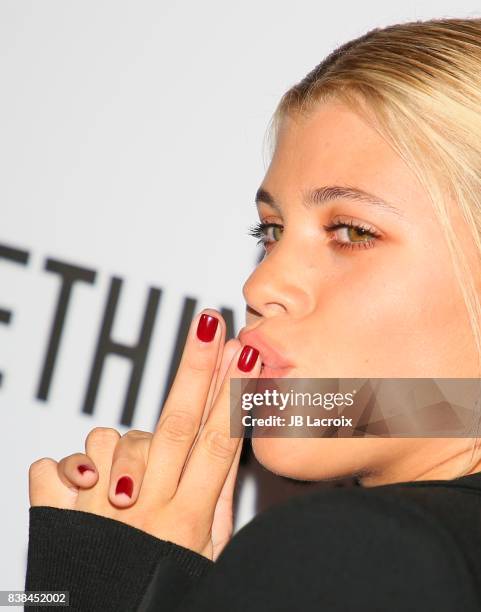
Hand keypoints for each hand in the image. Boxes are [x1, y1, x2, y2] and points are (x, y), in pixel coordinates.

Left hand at [28, 309, 260, 559]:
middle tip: (208, 325)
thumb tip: (226, 446)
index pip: (216, 445)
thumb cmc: (161, 596)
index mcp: (186, 522)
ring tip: (124, 484)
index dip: (234, 396)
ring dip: (118, 447)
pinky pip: (52, 466)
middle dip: (195, 370)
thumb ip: (214, 499)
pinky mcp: (55, 517)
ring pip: (109, 438)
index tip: (247, 354)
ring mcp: (97, 513)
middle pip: (173, 426)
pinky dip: (65, 467)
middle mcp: (143, 512)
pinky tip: (81, 491)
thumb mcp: (205, 556)